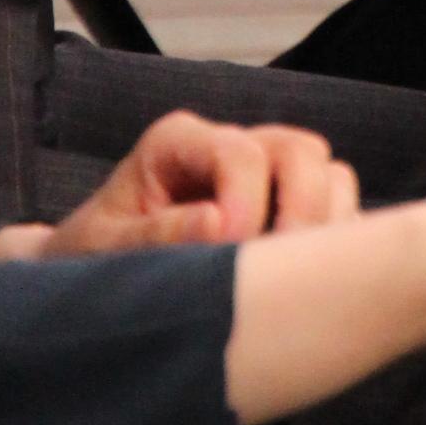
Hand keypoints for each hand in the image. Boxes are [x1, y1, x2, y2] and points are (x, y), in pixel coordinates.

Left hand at [0, 110, 358, 261]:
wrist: (90, 277)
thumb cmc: (91, 257)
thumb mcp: (105, 247)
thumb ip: (156, 235)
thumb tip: (219, 225)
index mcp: (178, 141)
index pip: (240, 151)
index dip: (247, 201)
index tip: (232, 248)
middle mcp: (228, 148)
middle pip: (299, 150)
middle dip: (303, 209)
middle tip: (285, 270)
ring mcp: (262, 176)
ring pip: (327, 175)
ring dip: (322, 226)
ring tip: (291, 280)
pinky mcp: (283, 209)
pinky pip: (335, 209)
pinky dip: (332, 242)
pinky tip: (302, 283)